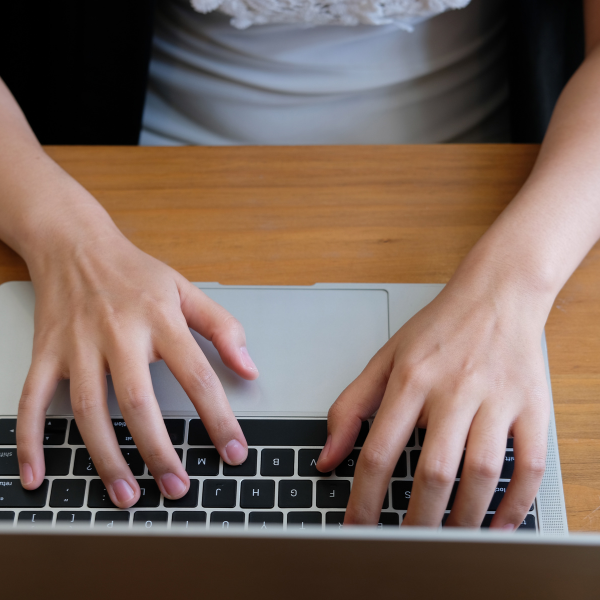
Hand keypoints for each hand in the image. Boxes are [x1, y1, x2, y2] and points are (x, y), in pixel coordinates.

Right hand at [17, 217, 257, 507]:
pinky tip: (39, 474)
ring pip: (89, 411)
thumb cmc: (135, 272)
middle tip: (178, 488)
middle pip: (139, 402)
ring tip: (127, 494)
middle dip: (159, 451)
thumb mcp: (187, 290)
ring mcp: (77, 346)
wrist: (76, 245)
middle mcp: (118, 334)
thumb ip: (223, 328)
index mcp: (160, 319)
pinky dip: (31, 440)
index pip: (197, 375)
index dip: (218, 418)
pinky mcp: (47, 354)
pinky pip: (32, 401)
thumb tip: (249, 368)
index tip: (233, 451)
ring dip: (107, 458)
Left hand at [317, 275, 549, 528]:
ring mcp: (495, 399)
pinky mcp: (530, 406)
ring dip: (463, 518)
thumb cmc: (438, 329)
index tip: (356, 529)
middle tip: (405, 545)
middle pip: (433, 472)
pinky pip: (529, 465)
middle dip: (416, 520)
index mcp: (410, 379)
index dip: (363, 498)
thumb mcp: (384, 358)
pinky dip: (516, 503)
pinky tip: (497, 524)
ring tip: (446, 539)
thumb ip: (351, 406)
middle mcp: (453, 390)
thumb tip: (327, 456)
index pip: (379, 451)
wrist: (497, 295)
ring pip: (480, 473)